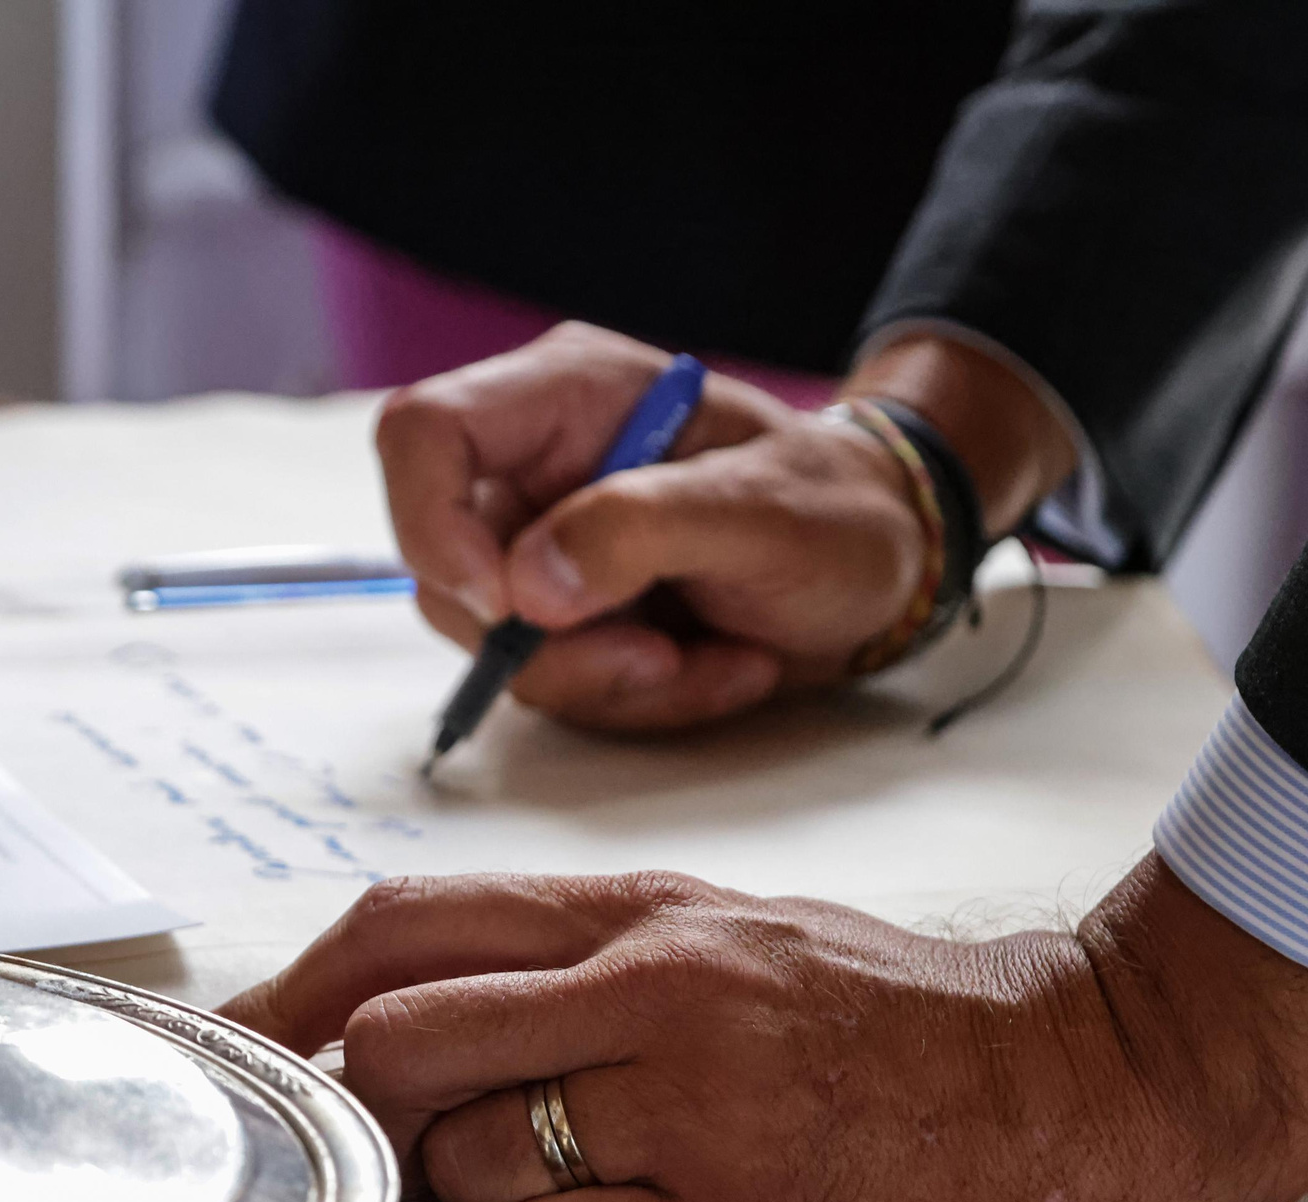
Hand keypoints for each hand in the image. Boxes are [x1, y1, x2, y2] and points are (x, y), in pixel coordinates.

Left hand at [222, 858, 1307, 1201]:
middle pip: (393, 1045)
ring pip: (462, 1166)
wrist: (1085, 1082)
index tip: (250, 1050)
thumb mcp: (736, 932)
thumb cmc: (903, 1016)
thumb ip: (583, 956)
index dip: (291, 992)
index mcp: (641, 912)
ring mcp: (693, 1110)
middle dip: (370, 1117)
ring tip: (573, 1196)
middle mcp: (650, 992)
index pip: (400, 922)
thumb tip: (421, 1001)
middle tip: (415, 1153)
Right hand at [374, 322, 1077, 732]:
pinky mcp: (567, 618)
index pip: (422, 434)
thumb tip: (525, 587)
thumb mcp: (762, 510)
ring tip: (717, 657)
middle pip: (447, 568)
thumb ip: (640, 530)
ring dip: (610, 681)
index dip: (429, 522)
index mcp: (568, 396)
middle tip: (660, 654)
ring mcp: (545, 547)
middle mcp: (537, 468)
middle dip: (553, 643)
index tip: (506, 605)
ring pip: (498, 647)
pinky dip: (640, 699)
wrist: (885, 566)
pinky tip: (718, 667)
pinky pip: (555, 686)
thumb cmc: (837, 511)